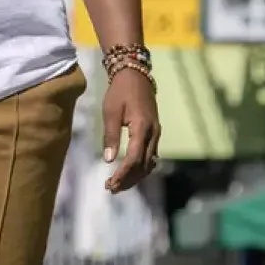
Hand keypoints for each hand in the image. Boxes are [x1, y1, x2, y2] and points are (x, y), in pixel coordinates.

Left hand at [101, 68, 158, 192]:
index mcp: (142, 128)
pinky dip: (140, 167)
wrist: (135, 75)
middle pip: (144, 165)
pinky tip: (129, 172)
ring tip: (117, 184)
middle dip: (129, 180)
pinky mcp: (154, 133)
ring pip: (149, 163)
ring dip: (135, 176)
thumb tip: (108, 160)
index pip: (134, 158)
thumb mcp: (111, 112)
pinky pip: (151, 156)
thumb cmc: (120, 92)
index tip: (110, 184)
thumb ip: (111, 136)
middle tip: (111, 188)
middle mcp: (153, 133)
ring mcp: (156, 133)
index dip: (123, 174)